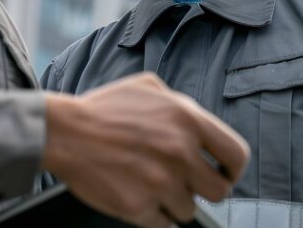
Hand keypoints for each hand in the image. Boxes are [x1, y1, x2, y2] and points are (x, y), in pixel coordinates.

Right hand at [42, 72, 248, 227]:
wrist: (65, 132)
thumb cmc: (103, 109)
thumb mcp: (149, 88)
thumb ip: (181, 105)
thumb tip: (198, 126)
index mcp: (188, 120)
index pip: (237, 155)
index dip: (232, 169)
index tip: (221, 173)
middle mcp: (181, 152)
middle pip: (219, 191)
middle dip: (203, 190)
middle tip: (184, 183)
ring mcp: (161, 182)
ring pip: (189, 210)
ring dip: (174, 202)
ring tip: (151, 185)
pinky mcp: (140, 207)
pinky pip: (164, 225)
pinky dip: (155, 216)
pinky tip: (140, 197)